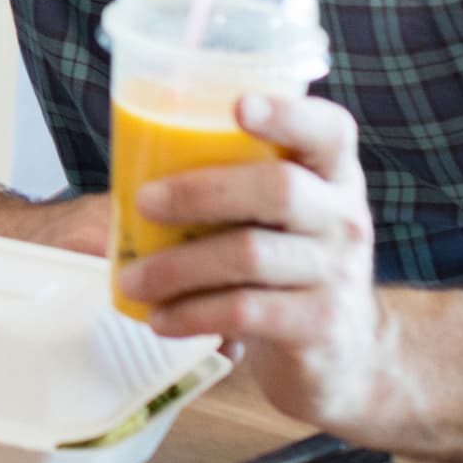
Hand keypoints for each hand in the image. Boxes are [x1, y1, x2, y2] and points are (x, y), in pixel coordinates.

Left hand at [113, 93, 397, 436]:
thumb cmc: (286, 268)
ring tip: (131, 279)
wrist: (347, 356)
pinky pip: (245, 310)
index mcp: (332, 176)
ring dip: (176, 267)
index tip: (238, 106)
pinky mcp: (320, 325)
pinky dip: (192, 313)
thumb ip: (223, 193)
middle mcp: (345, 218)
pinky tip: (160, 318)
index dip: (287, 113)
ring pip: (249, 254)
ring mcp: (338, 273)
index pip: (329, 130)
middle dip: (201, 192)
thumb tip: (114, 196)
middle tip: (142, 202)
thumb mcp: (275, 222)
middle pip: (278, 189)